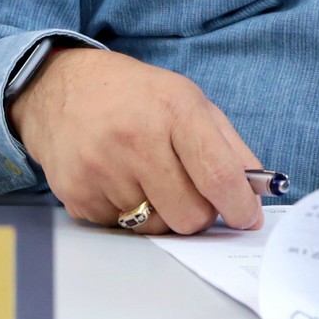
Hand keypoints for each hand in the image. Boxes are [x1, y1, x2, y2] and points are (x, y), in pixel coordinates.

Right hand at [6, 47, 264, 235]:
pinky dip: (129, 213)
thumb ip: (229, 147)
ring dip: (162, 213)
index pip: (218, 175)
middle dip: (200, 213)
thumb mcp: (189, 101)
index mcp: (173, 109)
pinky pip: (122, 229)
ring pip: (157, 227)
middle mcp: (136, 139)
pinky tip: (120, 181)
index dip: (240, 205)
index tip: (247, 216)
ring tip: (149, 179)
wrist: (61, 89)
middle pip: (190, 215)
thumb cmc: (135, 96)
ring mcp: (102, 169)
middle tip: (192, 193)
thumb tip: (256, 196)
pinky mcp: (77, 195)